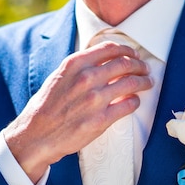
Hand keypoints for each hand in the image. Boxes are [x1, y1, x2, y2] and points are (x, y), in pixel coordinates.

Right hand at [3, 41, 152, 181]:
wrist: (36, 135)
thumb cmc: (46, 107)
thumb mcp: (59, 77)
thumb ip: (80, 68)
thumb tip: (104, 61)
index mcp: (74, 64)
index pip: (110, 49)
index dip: (127, 50)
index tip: (134, 54)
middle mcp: (86, 78)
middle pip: (125, 64)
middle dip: (140, 65)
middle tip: (145, 69)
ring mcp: (95, 99)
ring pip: (131, 83)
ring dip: (144, 82)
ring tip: (148, 83)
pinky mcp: (101, 120)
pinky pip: (128, 105)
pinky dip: (135, 101)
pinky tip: (135, 102)